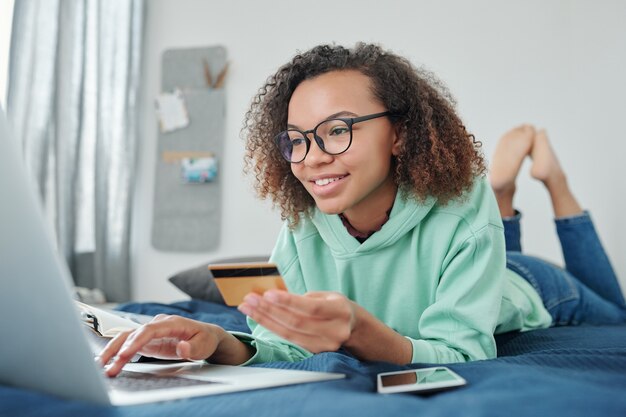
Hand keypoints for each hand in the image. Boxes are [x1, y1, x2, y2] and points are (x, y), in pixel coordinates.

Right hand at [96, 315, 226, 376]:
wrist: (205, 336)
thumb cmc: (205, 339)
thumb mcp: (204, 345)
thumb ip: (193, 348)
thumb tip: (181, 348)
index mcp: (171, 323)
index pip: (149, 330)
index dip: (135, 342)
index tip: (124, 355)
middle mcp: (158, 324)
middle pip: (133, 333)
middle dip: (117, 348)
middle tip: (106, 364)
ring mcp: (151, 331)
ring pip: (127, 338)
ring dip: (113, 351)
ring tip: (102, 366)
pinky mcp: (148, 340)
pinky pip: (129, 344)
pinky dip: (118, 352)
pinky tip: (108, 362)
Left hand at [238, 290, 357, 352]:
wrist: (352, 327)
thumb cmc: (335, 305)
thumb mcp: (326, 295)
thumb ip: (303, 297)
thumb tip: (273, 296)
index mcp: (340, 311)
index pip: (311, 308)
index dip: (288, 302)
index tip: (268, 294)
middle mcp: (335, 330)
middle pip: (296, 322)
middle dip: (270, 310)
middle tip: (250, 300)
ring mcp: (326, 344)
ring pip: (289, 333)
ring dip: (265, 320)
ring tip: (248, 308)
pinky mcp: (316, 352)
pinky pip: (290, 339)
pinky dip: (272, 328)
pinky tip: (259, 318)